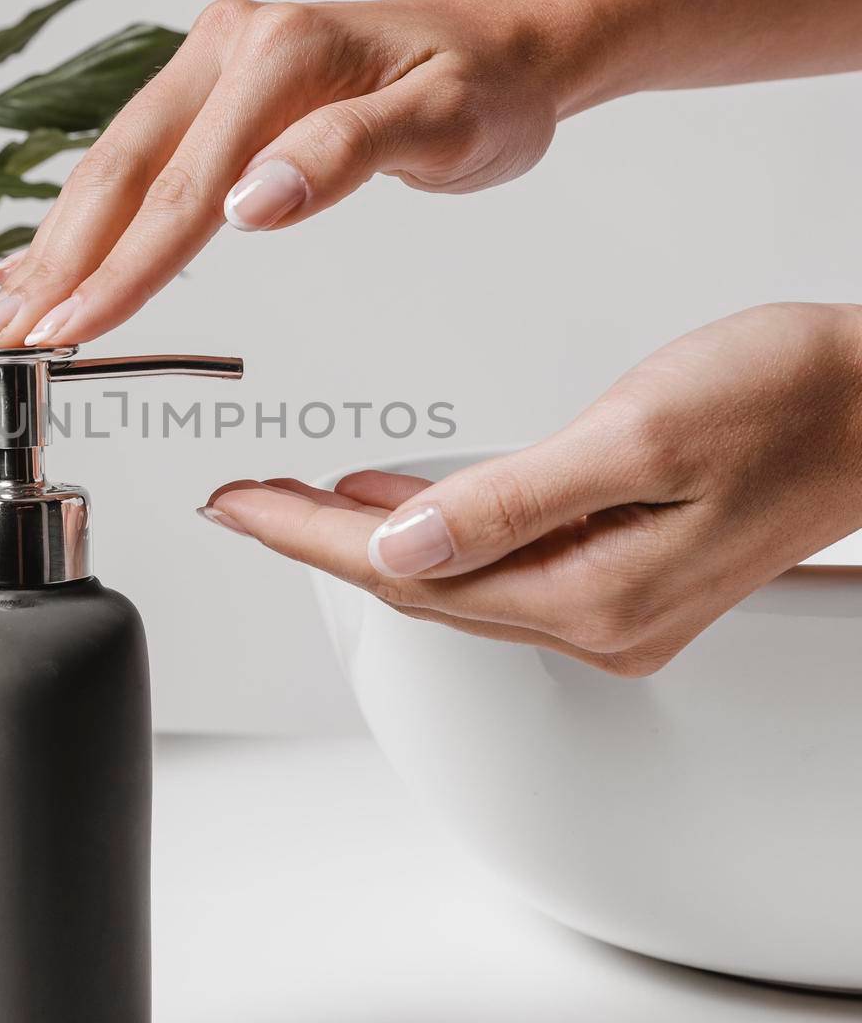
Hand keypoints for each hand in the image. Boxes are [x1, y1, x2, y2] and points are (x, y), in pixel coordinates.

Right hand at [0, 0, 597, 346]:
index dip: (122, 271)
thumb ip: (343, 158)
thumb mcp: (443, 124)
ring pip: (115, 166)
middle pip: (123, 172)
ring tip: (1, 315)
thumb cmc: (484, 88)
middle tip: (2, 341)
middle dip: (59, 267)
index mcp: (278, 54)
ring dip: (57, 246)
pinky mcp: (212, 85)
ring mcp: (213, 60)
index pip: (184, 189)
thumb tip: (248, 206)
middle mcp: (229, 44)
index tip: (68, 333)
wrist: (500, 44)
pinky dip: (87, 217)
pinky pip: (136, 157)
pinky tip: (41, 259)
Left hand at [199, 304, 861, 675]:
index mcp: (590, 595)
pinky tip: (402, 503)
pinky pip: (503, 566)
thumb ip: (511, 500)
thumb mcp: (636, 435)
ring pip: (456, 580)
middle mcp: (598, 623)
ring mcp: (615, 609)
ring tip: (293, 500)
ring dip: (371, 540)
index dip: (307, 537)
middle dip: (320, 541)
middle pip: (419, 587)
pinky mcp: (628, 579)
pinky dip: (439, 532)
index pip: (405, 573)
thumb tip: (400, 544)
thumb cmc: (786, 399)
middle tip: (244, 500)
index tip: (236, 505)